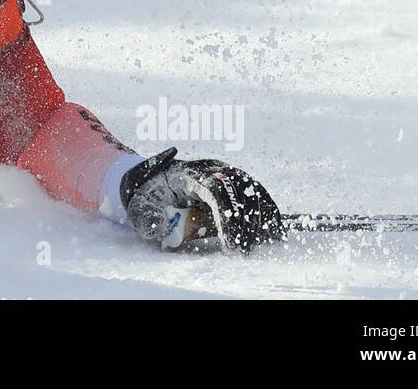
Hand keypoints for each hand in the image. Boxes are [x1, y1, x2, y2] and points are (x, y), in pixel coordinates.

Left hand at [119, 148, 284, 252]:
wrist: (150, 178)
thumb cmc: (148, 194)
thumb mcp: (141, 206)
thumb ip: (148, 218)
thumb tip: (156, 229)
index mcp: (189, 173)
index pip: (215, 193)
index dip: (226, 218)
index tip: (231, 243)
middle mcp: (210, 169)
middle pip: (236, 190)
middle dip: (245, 221)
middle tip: (247, 249)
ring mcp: (222, 172)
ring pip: (249, 190)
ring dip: (259, 215)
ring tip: (266, 241)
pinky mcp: (230, 180)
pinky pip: (252, 193)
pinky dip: (265, 209)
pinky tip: (276, 229)